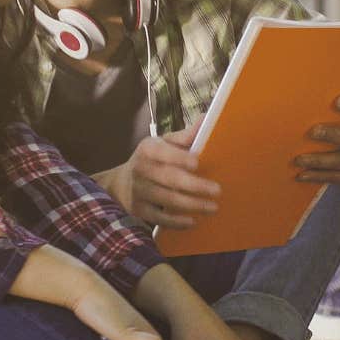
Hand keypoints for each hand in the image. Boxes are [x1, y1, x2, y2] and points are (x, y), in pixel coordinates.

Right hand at [98, 126, 221, 229]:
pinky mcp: (139, 210)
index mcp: (148, 149)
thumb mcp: (163, 143)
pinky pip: (159, 218)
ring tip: (213, 207)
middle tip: (217, 190)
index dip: (179, 158)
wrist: (122, 183)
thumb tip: (206, 118)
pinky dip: (176, 222)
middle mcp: (141, 169)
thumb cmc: (153, 160)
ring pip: (166, 199)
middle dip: (194, 185)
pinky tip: (192, 221)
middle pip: (168, 178)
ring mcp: (139, 191)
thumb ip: (185, 136)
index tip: (197, 164)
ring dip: (191, 205)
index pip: (163, 152)